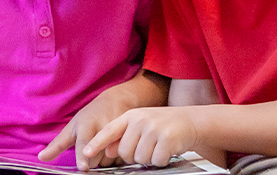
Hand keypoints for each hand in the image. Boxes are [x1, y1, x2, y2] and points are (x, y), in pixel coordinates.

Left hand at [39, 91, 133, 169]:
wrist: (117, 99)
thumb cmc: (91, 115)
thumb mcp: (72, 127)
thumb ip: (57, 145)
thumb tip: (41, 158)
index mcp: (87, 124)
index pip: (84, 143)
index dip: (83, 156)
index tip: (83, 167)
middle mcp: (103, 127)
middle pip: (95, 159)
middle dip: (92, 157)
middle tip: (93, 144)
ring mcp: (118, 132)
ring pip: (109, 161)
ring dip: (105, 158)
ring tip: (104, 143)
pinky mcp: (130, 137)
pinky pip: (121, 159)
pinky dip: (117, 156)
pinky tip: (115, 145)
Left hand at [83, 107, 200, 166]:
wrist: (190, 120)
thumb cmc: (162, 125)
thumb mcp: (141, 125)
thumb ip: (123, 136)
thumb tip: (109, 151)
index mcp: (131, 116)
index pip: (109, 131)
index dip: (96, 143)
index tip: (86, 154)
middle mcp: (141, 120)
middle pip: (124, 152)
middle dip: (134, 156)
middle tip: (146, 148)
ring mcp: (154, 129)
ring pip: (140, 158)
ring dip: (149, 158)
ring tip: (157, 147)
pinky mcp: (167, 139)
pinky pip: (156, 160)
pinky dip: (161, 160)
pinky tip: (167, 150)